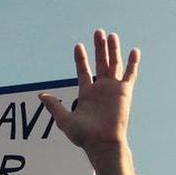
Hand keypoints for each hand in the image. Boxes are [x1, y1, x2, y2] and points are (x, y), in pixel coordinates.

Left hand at [39, 30, 138, 163]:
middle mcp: (101, 89)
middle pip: (100, 63)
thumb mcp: (64, 120)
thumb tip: (41, 95)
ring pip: (114, 65)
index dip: (81, 59)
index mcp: (87, 94)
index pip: (83, 71)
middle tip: (98, 31)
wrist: (103, 143)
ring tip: (111, 35)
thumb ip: (54, 106)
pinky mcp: (124, 92)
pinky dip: (133, 63)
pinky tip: (134, 50)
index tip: (78, 46)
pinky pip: (130, 74)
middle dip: (99, 47)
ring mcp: (113, 90)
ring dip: (113, 50)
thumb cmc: (84, 136)